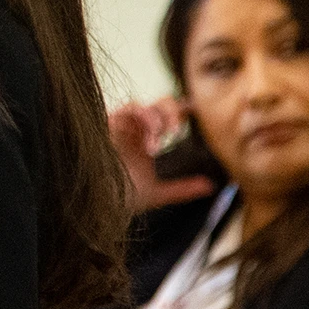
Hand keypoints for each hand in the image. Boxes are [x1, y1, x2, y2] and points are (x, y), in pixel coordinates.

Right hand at [108, 97, 214, 212]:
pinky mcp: (109, 122)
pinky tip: (152, 136)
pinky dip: (146, 117)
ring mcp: (122, 124)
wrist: (97, 204)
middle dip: (172, 114)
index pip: (167, 115)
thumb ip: (183, 188)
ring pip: (146, 105)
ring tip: (163, 137)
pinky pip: (131, 107)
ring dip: (159, 118)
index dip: (183, 111)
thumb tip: (211, 187)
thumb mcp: (157, 193)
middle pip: (159, 104)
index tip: (197, 113)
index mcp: (144, 138)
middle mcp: (134, 128)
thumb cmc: (119, 199)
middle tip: (175, 132)